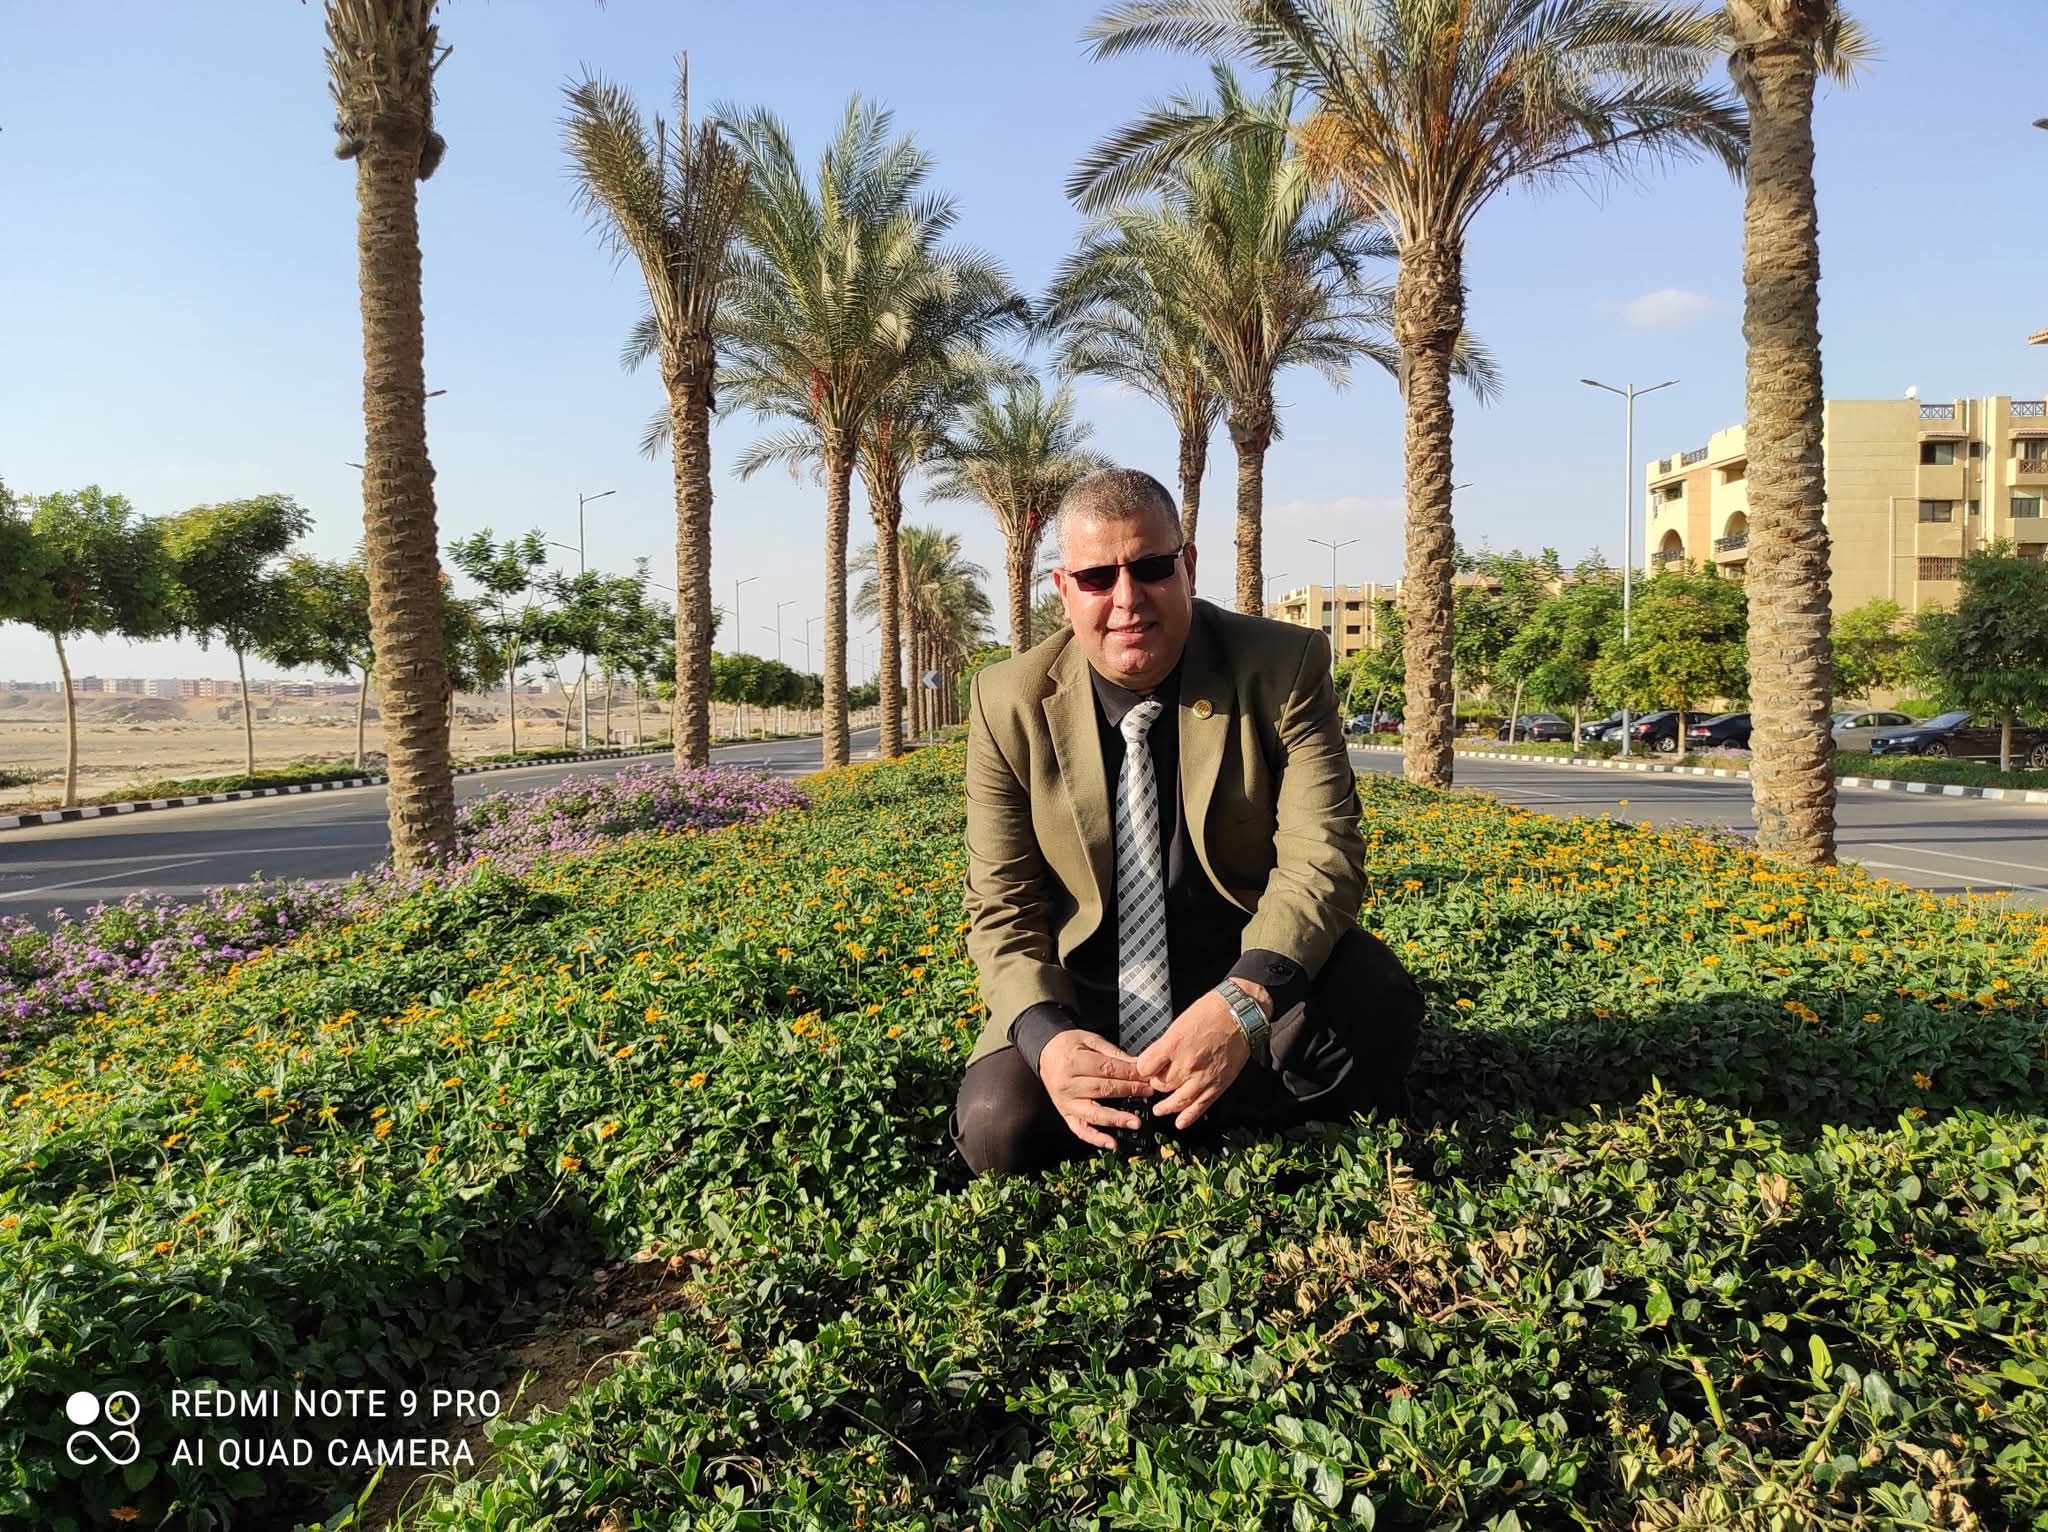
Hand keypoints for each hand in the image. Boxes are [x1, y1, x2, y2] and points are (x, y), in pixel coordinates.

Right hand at [1040, 1030, 1156, 1151]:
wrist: (1045, 1053)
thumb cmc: (1069, 1045)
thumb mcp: (1090, 1040)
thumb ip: (1114, 1053)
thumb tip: (1139, 1065)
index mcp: (1073, 1062)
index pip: (1107, 1070)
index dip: (1130, 1074)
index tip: (1147, 1077)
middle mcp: (1067, 1084)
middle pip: (1104, 1090)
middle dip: (1130, 1091)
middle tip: (1149, 1092)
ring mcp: (1066, 1102)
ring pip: (1094, 1114)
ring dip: (1117, 1119)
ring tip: (1136, 1122)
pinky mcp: (1065, 1114)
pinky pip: (1080, 1130)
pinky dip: (1096, 1139)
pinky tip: (1112, 1144)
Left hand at [1130, 989, 1254, 1131]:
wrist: (1240, 1015)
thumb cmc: (1210, 1012)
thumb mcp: (1178, 1023)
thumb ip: (1166, 1045)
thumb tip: (1155, 1059)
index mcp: (1173, 1044)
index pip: (1145, 1068)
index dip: (1143, 1069)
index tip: (1145, 1069)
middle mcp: (1186, 1063)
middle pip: (1160, 1085)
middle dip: (1155, 1085)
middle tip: (1156, 1083)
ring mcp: (1202, 1077)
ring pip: (1177, 1101)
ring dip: (1166, 1107)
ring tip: (1159, 1110)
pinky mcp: (1217, 1085)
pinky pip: (1200, 1105)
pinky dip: (1189, 1117)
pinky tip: (1180, 1122)